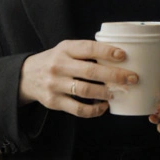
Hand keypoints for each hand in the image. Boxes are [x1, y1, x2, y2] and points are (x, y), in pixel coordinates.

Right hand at [18, 39, 136, 117]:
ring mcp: (55, 85)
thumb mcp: (67, 49)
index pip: (88, 48)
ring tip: (119, 93)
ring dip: (106, 93)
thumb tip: (120, 57)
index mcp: (65, 49)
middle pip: (90, 71)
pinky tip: (104, 106)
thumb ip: (86, 52)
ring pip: (85, 91)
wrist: (26, 76)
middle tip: (132, 78)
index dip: (107, 51)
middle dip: (115, 76)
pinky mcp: (54, 102)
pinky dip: (94, 110)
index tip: (123, 56)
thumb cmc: (56, 60)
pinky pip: (78, 109)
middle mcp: (59, 66)